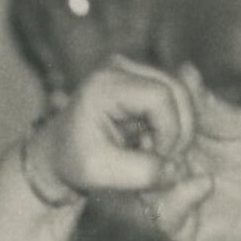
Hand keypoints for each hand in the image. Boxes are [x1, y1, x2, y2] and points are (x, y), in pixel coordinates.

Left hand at [41, 56, 198, 205]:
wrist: (59, 152)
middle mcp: (121, 67)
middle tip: (165, 160)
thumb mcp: (101, 173)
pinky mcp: (143, 79)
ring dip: (179, 129)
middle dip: (180, 130)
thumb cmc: (74, 163)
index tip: (159, 159)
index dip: (170, 131)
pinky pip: (176, 98)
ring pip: (182, 93)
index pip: (159, 96)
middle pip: (176, 89)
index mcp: (105, 84)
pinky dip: (175, 124)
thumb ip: (141, 173)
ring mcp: (133, 69)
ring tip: (157, 153)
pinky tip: (156, 144)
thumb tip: (177, 169)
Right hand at [133, 82, 240, 240]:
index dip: (154, 108)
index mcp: (178, 140)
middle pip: (141, 151)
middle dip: (151, 136)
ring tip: (185, 155)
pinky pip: (165, 215)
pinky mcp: (183, 228)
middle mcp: (168, 168)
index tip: (168, 96)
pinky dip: (181, 197)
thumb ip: (210, 107)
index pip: (151, 122)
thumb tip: (184, 70)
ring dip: (163, 167)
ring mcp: (172, 198)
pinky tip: (206, 184)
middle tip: (168, 126)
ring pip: (145, 183)